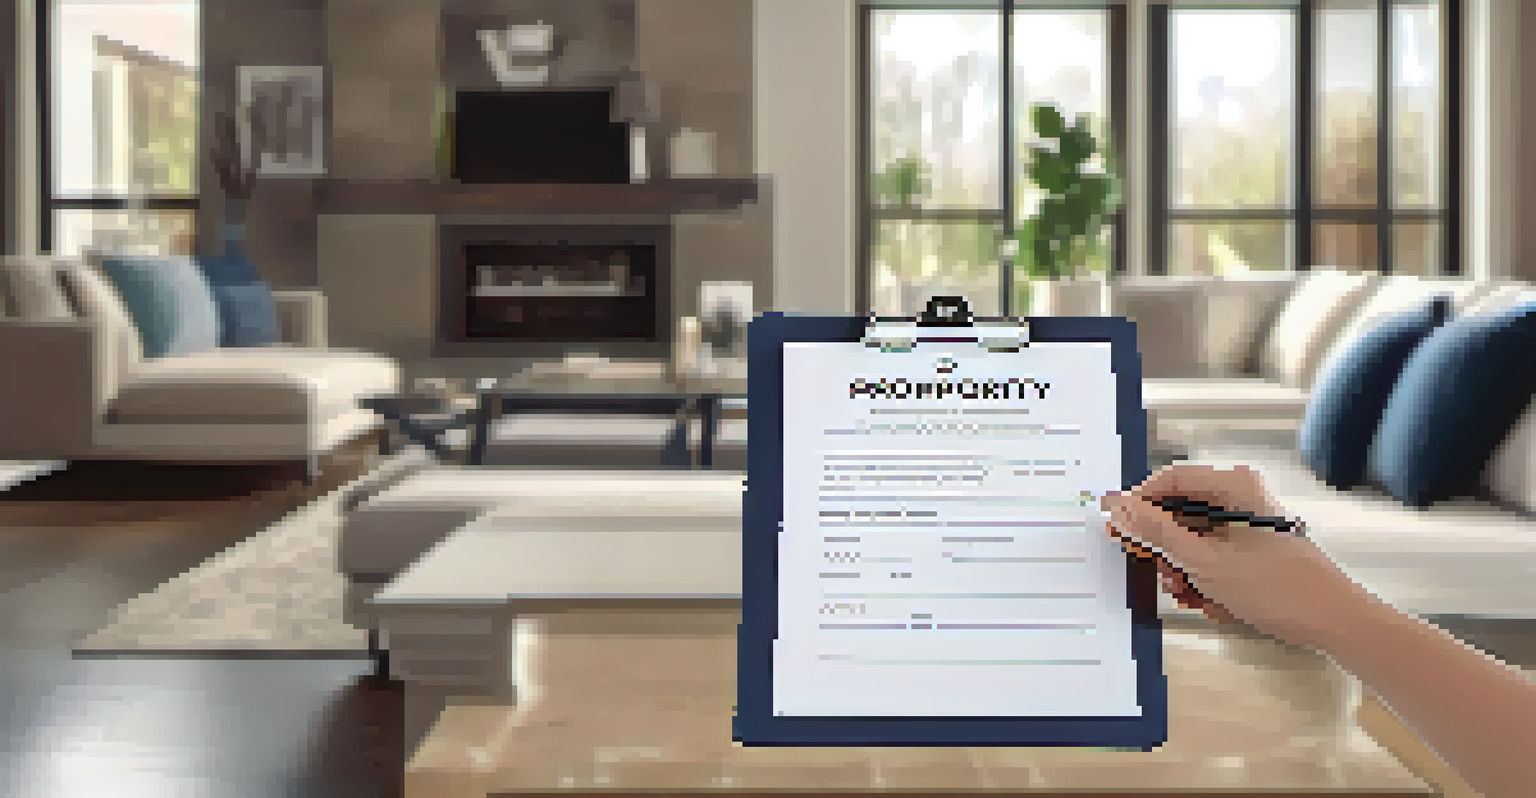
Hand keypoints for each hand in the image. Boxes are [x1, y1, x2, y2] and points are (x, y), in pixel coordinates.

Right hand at [1101, 464, 1371, 649]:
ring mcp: (1249, 523)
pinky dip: (1207, 579)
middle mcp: (1242, 498)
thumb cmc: (1280, 589)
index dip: (1139, 505)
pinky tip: (1215, 601)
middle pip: (1181, 512)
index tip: (1120, 530)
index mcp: (1233, 487)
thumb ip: (1157, 532)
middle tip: (1165, 575)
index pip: (1169, 480)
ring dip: (1186, 571)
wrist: (1334, 621)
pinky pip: (1215, 555)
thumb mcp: (1204, 562)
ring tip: (1194, 596)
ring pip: (1195, 539)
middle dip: (1168, 550)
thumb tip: (1120, 508)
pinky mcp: (1255, 547)